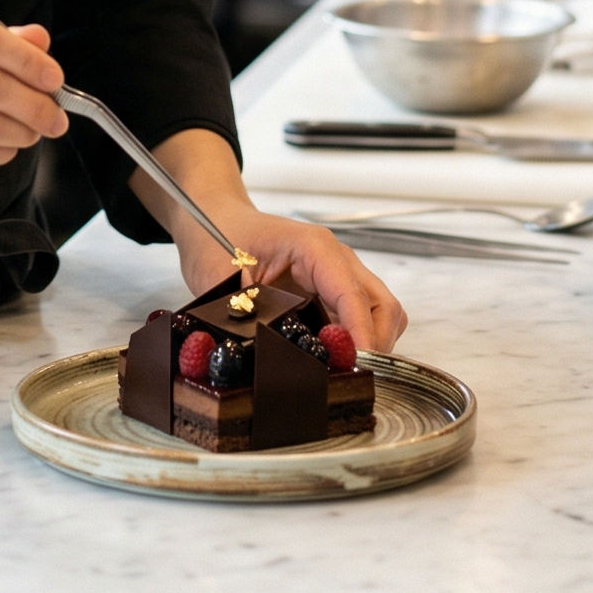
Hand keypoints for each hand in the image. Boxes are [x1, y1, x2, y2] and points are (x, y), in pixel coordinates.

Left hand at [181, 211, 406, 356]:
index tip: (356, 365)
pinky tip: (330, 357)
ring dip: (368, 342)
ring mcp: (335, 273)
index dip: (362, 335)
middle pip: (381, 305)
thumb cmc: (216, 235)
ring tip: (342, 368)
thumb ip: (246, 312)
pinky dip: (354, 339)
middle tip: (352, 374)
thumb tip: (263, 353)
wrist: (211, 217)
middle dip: (375, 343)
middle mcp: (334, 258)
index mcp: (314, 248)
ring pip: (377, 312)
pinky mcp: (328, 289)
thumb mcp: (222, 275)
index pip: (354, 296)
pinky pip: (357, 316)